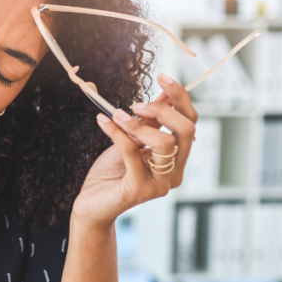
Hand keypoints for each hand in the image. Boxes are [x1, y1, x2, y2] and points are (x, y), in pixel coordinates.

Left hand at [71, 73, 197, 225]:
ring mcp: (160, 183)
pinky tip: (103, 121)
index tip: (163, 77)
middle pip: (186, 131)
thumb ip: (149, 122)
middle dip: (162, 109)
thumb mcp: (132, 140)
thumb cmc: (111, 173)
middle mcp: (174, 172)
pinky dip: (116, 131)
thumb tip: (163, 94)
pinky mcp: (140, 190)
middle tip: (135, 104)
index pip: (190, 123)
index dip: (180, 98)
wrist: (91, 204)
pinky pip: (132, 152)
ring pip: (164, 143)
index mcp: (177, 159)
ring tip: (116, 115)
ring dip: (138, 124)